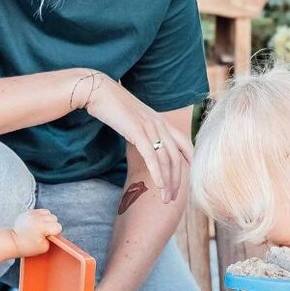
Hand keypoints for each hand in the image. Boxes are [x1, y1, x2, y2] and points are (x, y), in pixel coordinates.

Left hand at [11, 209, 61, 256]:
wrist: (13, 241)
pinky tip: (35, 223)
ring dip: (46, 219)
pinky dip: (40, 217)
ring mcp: (32, 213)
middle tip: (42, 233)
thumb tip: (54, 232)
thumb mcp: (44, 247)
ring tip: (39, 227)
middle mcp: (37, 218)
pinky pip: (40, 211)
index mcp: (42, 227)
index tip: (47, 237)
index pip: (58, 226)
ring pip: (48, 213)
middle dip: (51, 225)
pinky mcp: (28, 211)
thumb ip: (52, 239)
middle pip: (54, 218)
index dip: (54, 233)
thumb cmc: (27, 246)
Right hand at [74, 72, 192, 202]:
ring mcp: (150, 127)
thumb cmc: (112, 105)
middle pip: (178, 157)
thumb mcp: (134, 118)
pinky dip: (158, 174)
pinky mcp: (138, 132)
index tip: (188, 179)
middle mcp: (160, 124)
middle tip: (173, 198)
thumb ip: (143, 129)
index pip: (185, 143)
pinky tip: (159, 187)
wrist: (98, 91)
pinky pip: (153, 158)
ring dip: (168, 183)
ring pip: (167, 160)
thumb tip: (144, 142)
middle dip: (178, 181)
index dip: (191, 162)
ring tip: (166, 199)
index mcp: (161, 120)